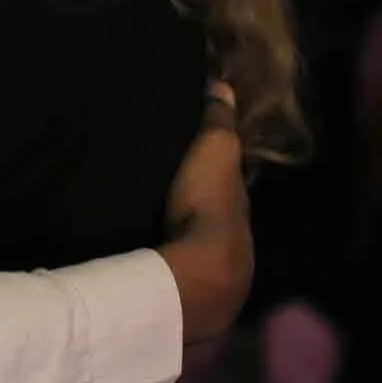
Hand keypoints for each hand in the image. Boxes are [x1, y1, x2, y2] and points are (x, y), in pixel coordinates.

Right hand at [158, 86, 252, 343]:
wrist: (194, 274)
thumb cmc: (207, 206)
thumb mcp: (215, 150)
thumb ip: (219, 121)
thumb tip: (224, 86)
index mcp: (238, 207)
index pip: (228, 184)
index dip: (212, 170)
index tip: (189, 158)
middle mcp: (233, 243)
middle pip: (211, 219)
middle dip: (192, 207)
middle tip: (161, 191)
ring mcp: (211, 276)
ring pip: (192, 247)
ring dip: (176, 237)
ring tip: (145, 223)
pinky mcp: (184, 296)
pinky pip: (173, 269)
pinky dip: (162, 259)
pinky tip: (143, 254)